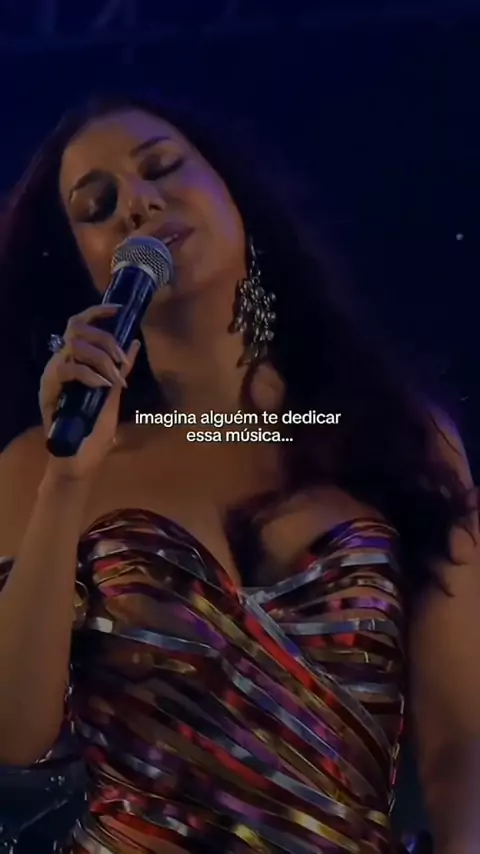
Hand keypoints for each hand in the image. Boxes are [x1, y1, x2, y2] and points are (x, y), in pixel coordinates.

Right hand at [39, 304, 139, 479]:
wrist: (78, 462)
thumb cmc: (93, 433)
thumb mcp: (113, 397)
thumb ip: (120, 370)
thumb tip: (134, 344)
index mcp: (75, 363)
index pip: (80, 325)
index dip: (98, 313)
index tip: (119, 310)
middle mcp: (61, 364)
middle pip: (77, 329)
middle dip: (105, 339)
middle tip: (121, 359)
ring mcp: (53, 377)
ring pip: (75, 348)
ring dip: (101, 359)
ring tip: (114, 377)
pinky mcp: (48, 391)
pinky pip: (68, 370)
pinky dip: (88, 375)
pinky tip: (102, 385)